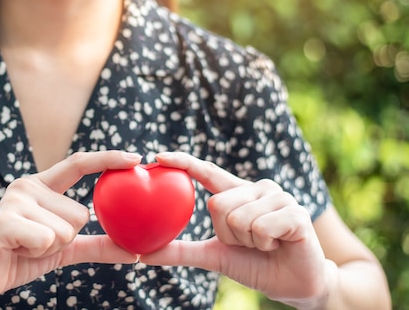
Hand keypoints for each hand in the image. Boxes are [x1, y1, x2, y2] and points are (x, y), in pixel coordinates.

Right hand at [0, 151, 140, 306]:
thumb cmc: (18, 256)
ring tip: (24, 246)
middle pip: (81, 214)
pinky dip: (37, 253)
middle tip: (35, 243)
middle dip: (66, 239)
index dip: (107, 159)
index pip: (78, 164)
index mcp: (40, 186)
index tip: (135, 157)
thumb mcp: (62, 248)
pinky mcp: (5, 220)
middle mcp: (27, 186)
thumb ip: (97, 244)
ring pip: (67, 230)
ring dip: (50, 248)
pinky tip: (16, 250)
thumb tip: (136, 251)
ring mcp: (15, 201)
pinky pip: (48, 239)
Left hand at [140, 152, 331, 307]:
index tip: (158, 156)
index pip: (208, 172)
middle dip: (228, 234)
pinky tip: (278, 244)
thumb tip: (143, 253)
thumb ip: (181, 251)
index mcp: (238, 193)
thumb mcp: (214, 255)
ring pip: (238, 219)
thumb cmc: (255, 264)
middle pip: (217, 205)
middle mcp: (258, 188)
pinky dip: (265, 244)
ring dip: (247, 242)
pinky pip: (261, 227)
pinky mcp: (297, 213)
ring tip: (264, 244)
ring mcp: (279, 197)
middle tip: (247, 242)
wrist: (294, 286)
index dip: (184, 162)